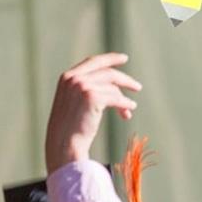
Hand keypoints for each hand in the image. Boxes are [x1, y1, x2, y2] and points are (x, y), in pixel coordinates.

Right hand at [44, 54, 141, 174]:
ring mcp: (82, 86)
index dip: (110, 59)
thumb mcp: (75, 103)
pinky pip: (116, 99)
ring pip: (113, 87)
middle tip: (138, 87)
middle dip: (124, 79)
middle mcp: (74, 78)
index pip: (93, 62)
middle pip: (107, 72)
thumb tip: (115, 88)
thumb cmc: (70, 128)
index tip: (124, 58)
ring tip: (132, 107)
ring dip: (125, 98)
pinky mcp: (92, 97)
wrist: (63, 143)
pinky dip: (125, 104)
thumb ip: (88, 90)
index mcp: (67, 77)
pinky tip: (130, 110)